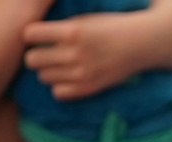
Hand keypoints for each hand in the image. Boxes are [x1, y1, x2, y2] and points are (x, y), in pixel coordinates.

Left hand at [23, 14, 147, 100]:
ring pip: (43, 77)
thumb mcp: (84, 18)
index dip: (31, 35)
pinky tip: (67, 77)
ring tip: (58, 64)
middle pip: (32, 60)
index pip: (30, 35)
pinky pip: (58, 93)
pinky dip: (59, 85)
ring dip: (47, 70)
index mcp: (71, 31)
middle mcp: (74, 54)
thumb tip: (34, 35)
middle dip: (35, 54)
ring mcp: (82, 74)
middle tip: (45, 52)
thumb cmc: (111, 26)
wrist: (141, 43)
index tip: (37, 35)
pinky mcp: (89, 88)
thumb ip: (60, 27)